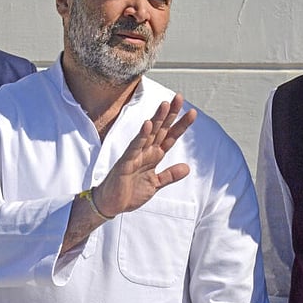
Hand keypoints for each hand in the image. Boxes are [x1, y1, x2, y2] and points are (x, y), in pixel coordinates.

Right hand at [93, 94, 196, 216]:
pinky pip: (134, 147)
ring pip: (148, 134)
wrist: (111, 204)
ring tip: (165, 105)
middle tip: (179, 98)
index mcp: (153, 156)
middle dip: (170, 114)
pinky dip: (141, 136)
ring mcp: (135, 155)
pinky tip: (147, 125)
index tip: (192, 113)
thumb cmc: (130, 192)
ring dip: (157, 119)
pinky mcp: (126, 162)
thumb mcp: (155, 184)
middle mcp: (146, 152)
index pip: (170, 137)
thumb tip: (187, 167)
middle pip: (161, 129)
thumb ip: (169, 175)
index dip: (181, 125)